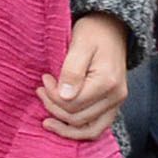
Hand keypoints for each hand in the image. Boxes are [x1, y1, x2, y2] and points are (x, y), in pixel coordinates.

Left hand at [41, 15, 129, 141]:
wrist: (111, 27)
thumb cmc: (93, 32)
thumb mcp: (79, 44)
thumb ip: (72, 71)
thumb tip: (64, 97)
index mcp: (107, 82)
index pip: (73, 104)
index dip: (53, 96)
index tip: (44, 78)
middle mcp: (116, 97)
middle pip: (78, 118)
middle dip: (54, 107)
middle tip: (41, 90)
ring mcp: (116, 103)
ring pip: (88, 130)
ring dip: (64, 125)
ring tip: (46, 116)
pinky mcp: (112, 106)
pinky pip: (96, 128)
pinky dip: (77, 130)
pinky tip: (61, 125)